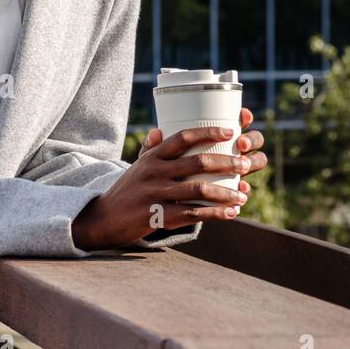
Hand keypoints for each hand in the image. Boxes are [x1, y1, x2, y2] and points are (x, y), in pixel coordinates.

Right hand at [71, 111, 267, 252]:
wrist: (103, 218)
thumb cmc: (127, 190)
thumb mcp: (137, 166)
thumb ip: (151, 150)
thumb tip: (160, 130)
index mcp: (153, 156)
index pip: (183, 137)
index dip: (208, 132)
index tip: (229, 130)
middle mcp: (155, 171)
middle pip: (197, 162)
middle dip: (227, 162)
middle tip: (246, 164)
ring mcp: (156, 194)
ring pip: (199, 190)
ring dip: (225, 193)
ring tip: (242, 195)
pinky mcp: (157, 216)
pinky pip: (192, 214)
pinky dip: (214, 214)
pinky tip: (230, 214)